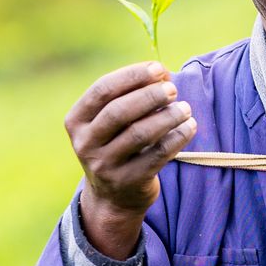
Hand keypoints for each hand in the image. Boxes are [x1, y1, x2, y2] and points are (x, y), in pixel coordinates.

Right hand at [63, 61, 196, 258]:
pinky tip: (189, 127)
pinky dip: (176, 138)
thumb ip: (131, 95)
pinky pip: (157, 155)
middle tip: (173, 89)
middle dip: (149, 96)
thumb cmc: (117, 144)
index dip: (131, 76)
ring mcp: (105, 165)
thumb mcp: (111, 122)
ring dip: (167, 116)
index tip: (157, 68)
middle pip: (118, 112)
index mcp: (76, 121)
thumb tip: (162, 72)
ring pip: (139, 134)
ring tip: (185, 108)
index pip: (102, 90)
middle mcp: (85, 144)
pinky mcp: (128, 181)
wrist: (113, 197)